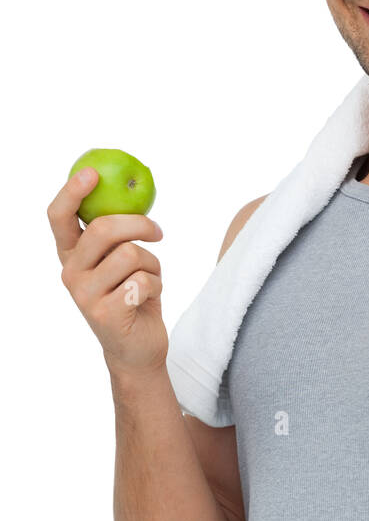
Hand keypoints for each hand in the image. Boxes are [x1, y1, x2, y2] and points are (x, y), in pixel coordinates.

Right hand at [47, 167, 167, 378]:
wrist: (138, 348)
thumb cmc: (133, 294)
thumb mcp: (121, 260)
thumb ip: (117, 234)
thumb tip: (130, 191)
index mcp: (71, 255)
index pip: (59, 217)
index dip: (71, 191)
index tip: (91, 172)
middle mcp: (70, 273)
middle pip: (103, 229)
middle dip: (139, 224)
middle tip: (158, 231)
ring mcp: (84, 295)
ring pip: (130, 254)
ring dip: (153, 264)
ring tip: (148, 280)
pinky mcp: (105, 314)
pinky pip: (142, 281)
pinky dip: (156, 286)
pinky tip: (147, 300)